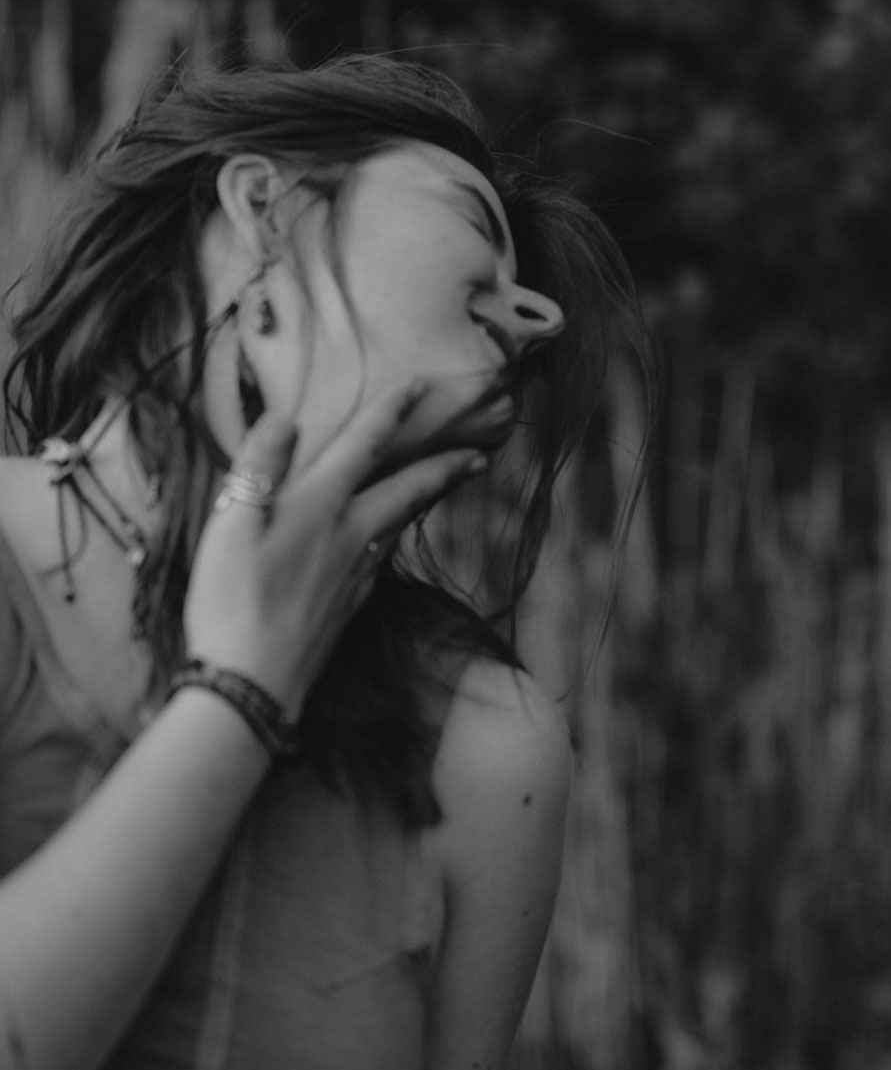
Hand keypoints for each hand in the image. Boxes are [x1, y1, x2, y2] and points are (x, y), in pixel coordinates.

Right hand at [183, 381, 484, 715]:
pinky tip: (389, 541)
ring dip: (428, 500)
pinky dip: (397, 535)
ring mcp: (355, 575)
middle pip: (407, 490)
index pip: (363, 445)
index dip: (393, 410)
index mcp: (320, 506)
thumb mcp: (231, 523)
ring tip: (446, 486)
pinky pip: (384, 556)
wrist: (253, 684)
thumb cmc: (233, 602)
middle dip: (444, 467)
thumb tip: (286, 418)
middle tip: (480, 454)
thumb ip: (260, 466)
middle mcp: (349, 535)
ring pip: (401, 524)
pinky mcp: (350, 606)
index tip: (424, 386)